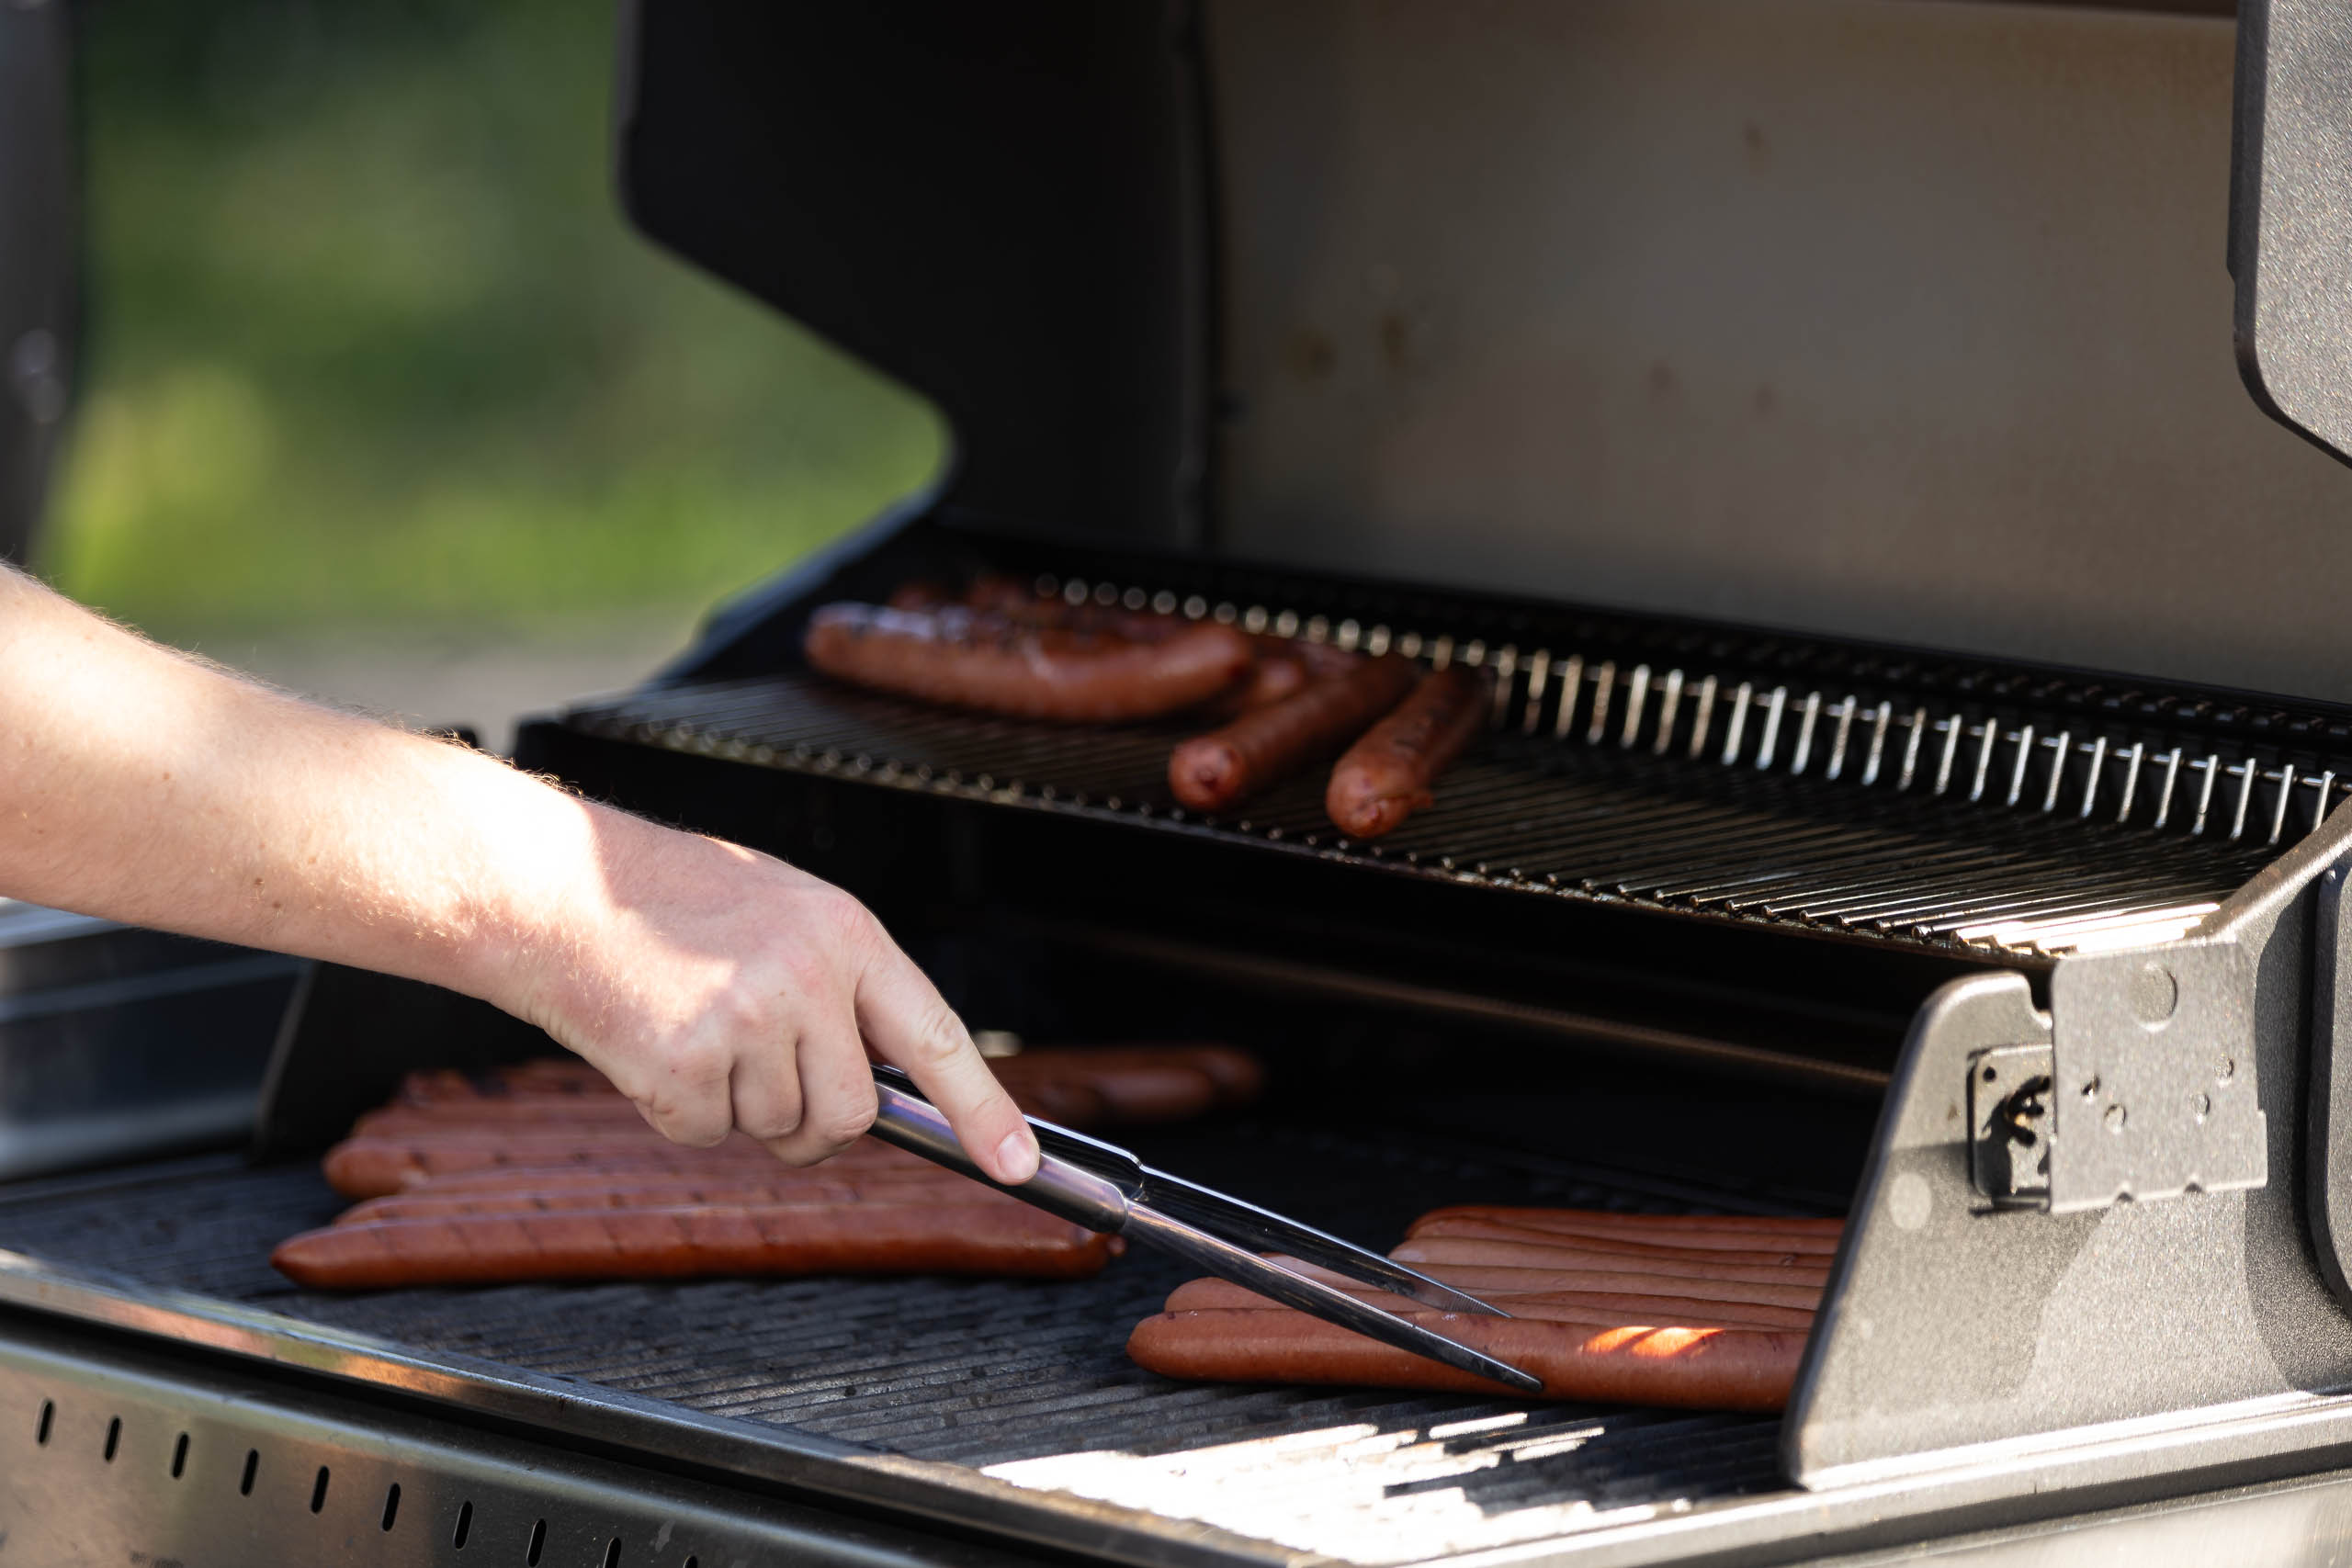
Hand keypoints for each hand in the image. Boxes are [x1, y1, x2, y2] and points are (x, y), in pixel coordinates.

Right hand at [499, 808, 1039, 1181]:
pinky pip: (705, 1133)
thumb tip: (885, 1086)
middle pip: (849, 1114)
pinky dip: (676, 1109)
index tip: (1016, 1165)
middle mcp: (808, 974)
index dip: (982, 1109)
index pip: (935, 1037)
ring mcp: (747, 1018)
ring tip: (693, 1026)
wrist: (554, 888)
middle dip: (812, 1121)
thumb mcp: (783, 912)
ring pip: (774, 1128)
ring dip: (733, 1104)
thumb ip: (841, 989)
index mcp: (846, 932)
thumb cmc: (668, 899)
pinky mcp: (683, 1060)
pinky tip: (650, 1043)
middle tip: (760, 1075)